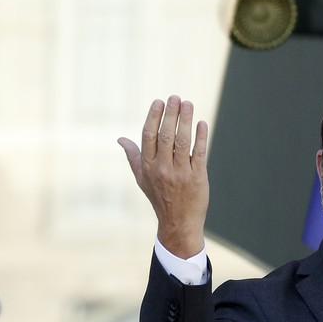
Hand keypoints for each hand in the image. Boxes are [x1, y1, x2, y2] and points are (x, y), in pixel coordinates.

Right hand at [118, 95, 208, 258]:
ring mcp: (180, 173)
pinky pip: (200, 153)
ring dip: (186, 120)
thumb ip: (133, 157)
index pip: (149, 136)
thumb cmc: (160, 198)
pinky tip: (202, 124)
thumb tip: (120, 139)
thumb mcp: (142, 179)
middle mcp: (162, 168)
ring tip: (188, 104)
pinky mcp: (197, 177)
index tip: (159, 102)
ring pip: (183, 142)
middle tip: (176, 97)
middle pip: (166, 135)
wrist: (178, 223)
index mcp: (148, 166)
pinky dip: (201, 137)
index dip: (154, 117)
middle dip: (171, 114)